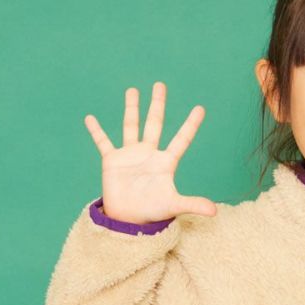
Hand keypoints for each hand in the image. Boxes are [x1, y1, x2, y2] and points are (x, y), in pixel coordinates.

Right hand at [84, 81, 216, 223]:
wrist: (128, 219)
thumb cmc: (152, 212)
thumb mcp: (173, 205)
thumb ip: (193, 204)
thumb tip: (215, 211)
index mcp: (165, 162)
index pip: (181, 139)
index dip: (191, 125)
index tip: (201, 108)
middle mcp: (149, 154)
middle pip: (155, 124)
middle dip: (158, 105)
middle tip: (160, 85)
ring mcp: (130, 155)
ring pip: (131, 126)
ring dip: (132, 109)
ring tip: (133, 90)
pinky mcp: (112, 161)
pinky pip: (103, 142)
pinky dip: (96, 131)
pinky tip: (90, 118)